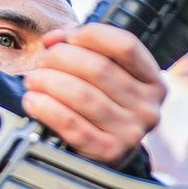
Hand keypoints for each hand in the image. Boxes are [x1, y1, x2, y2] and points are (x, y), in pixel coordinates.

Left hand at [21, 23, 165, 167]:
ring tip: (34, 80)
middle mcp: (147, 107)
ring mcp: (131, 132)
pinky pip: (71, 124)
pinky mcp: (109, 151)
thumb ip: (88, 50)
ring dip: (48, 81)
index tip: (68, 38)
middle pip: (100, 68)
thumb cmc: (105, 106)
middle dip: (61, 58)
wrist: (110, 153)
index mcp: (153, 82)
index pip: (127, 46)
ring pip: (82, 94)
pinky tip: (34, 101)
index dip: (91, 35)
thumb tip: (55, 39)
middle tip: (43, 61)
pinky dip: (46, 108)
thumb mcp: (111, 78)